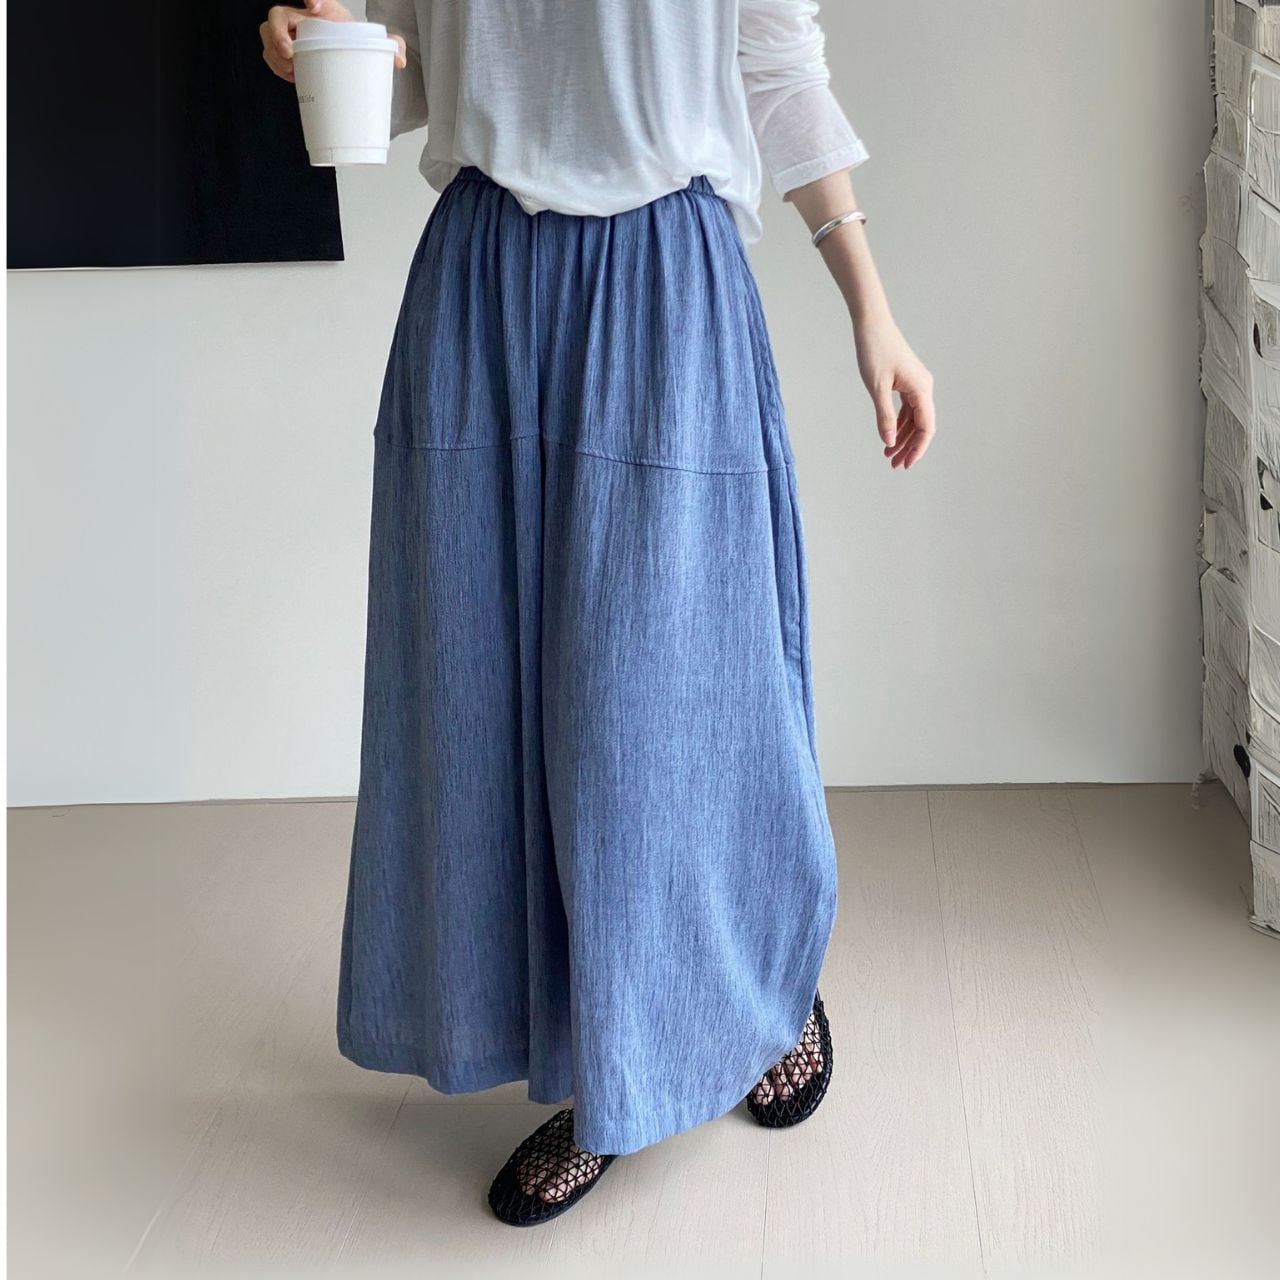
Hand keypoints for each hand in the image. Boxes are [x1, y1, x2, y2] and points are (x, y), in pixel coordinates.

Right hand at [260, 1, 406, 82]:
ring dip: (275, 54)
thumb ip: (393, 45)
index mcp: (323, 9)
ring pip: (269, 35)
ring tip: (291, 70)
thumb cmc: (354, 44)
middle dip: (279, 33)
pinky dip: (277, 66)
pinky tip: (291, 76)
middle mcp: (302, 18)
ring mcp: (290, 35)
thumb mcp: (374, 42)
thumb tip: (400, 59)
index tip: (314, 5)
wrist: (346, 56)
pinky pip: (271, 55)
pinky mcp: (285, 52)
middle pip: (278, 15)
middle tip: (290, 53)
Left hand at [854, 314, 935, 469]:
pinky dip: (900, 423)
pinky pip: (908, 408)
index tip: (906, 464)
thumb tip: (890, 442)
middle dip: (909, 447)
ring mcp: (916, 384)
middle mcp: (924, 387)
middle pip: (922, 425)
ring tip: (888, 455)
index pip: (926, 427)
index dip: (918, 449)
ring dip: (903, 437)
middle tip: (894, 465)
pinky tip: (889, 435)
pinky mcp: (907, 381)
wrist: (872, 324)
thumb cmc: (874, 351)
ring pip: (914, 418)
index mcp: (921, 389)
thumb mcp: (876, 388)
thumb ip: (885, 417)